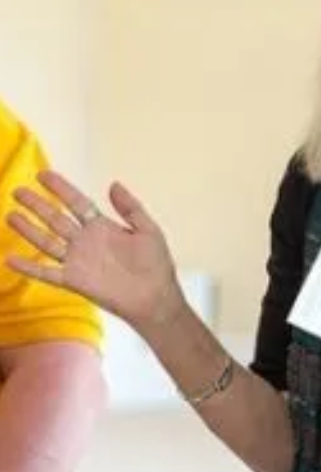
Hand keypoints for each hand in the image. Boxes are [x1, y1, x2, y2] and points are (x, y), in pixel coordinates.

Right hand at [5, 171, 184, 333]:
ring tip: (10, 215)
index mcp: (103, 227)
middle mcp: (86, 241)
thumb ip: (130, 208)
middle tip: (17, 190)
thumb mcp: (148, 230)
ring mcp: (78, 260)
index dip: (61, 188)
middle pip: (56, 218)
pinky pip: (47, 272)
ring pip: (47, 241)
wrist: (155, 297)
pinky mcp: (74, 280)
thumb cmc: (156, 264)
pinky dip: (29, 267)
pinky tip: (10, 258)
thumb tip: (113, 183)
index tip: (43, 174)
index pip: (77, 202)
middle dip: (37, 204)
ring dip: (29, 229)